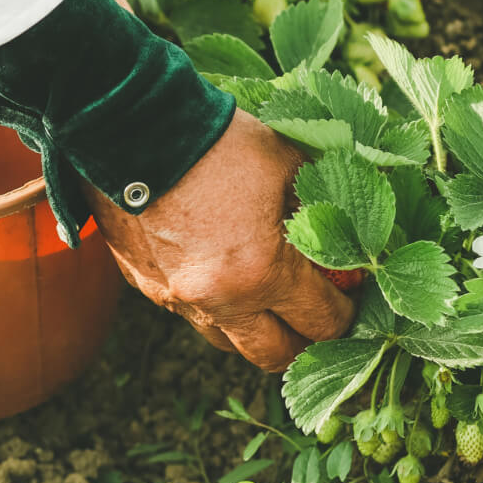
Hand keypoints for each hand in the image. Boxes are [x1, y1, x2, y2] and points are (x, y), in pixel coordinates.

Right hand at [86, 109, 356, 371]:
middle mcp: (219, 300)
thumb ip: (318, 204)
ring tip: (265, 298)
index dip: (346, 314)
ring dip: (252, 328)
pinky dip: (210, 303)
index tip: (349, 296)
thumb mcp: (287, 163)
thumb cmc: (219, 140)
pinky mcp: (145, 285)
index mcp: (263, 272)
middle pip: (273, 355)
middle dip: (302, 340)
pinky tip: (217, 270)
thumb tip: (343, 232)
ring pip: (226, 342)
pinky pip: (187, 312)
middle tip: (313, 314)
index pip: (322, 322)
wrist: (133, 128)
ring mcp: (177, 297)